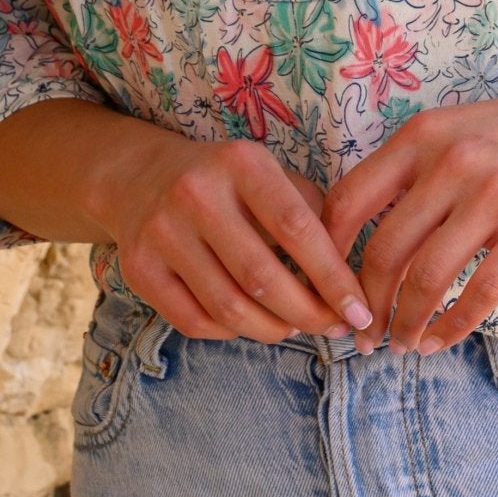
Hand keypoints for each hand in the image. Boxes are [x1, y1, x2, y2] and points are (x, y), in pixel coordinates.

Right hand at [95, 133, 375, 343]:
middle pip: (262, 277)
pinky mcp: (138, 266)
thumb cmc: (228, 182)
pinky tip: (249, 323)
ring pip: (228, 307)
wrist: (141, 177)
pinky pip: (194, 321)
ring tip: (294, 327)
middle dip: (307, 314)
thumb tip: (352, 281)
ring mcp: (162, 231)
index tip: (358, 310)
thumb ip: (312, 214)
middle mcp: (197, 193)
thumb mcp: (269, 175)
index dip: (332, 276)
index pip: (296, 228)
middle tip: (332, 329)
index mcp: (241, 163)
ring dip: (272, 330)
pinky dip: (231, 333)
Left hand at [318, 74, 497, 356]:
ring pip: (427, 277)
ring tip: (403, 343)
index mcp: (422, 136)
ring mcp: (492, 193)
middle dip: (367, 304)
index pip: (349, 199)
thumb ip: (415, 169)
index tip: (330, 287)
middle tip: (365, 334)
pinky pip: (481, 291)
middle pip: (384, 249)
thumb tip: (367, 230)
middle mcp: (450, 161)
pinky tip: (443, 340)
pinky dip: (454, 326)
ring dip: (407, 322)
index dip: (330, 253)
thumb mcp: (459, 129)